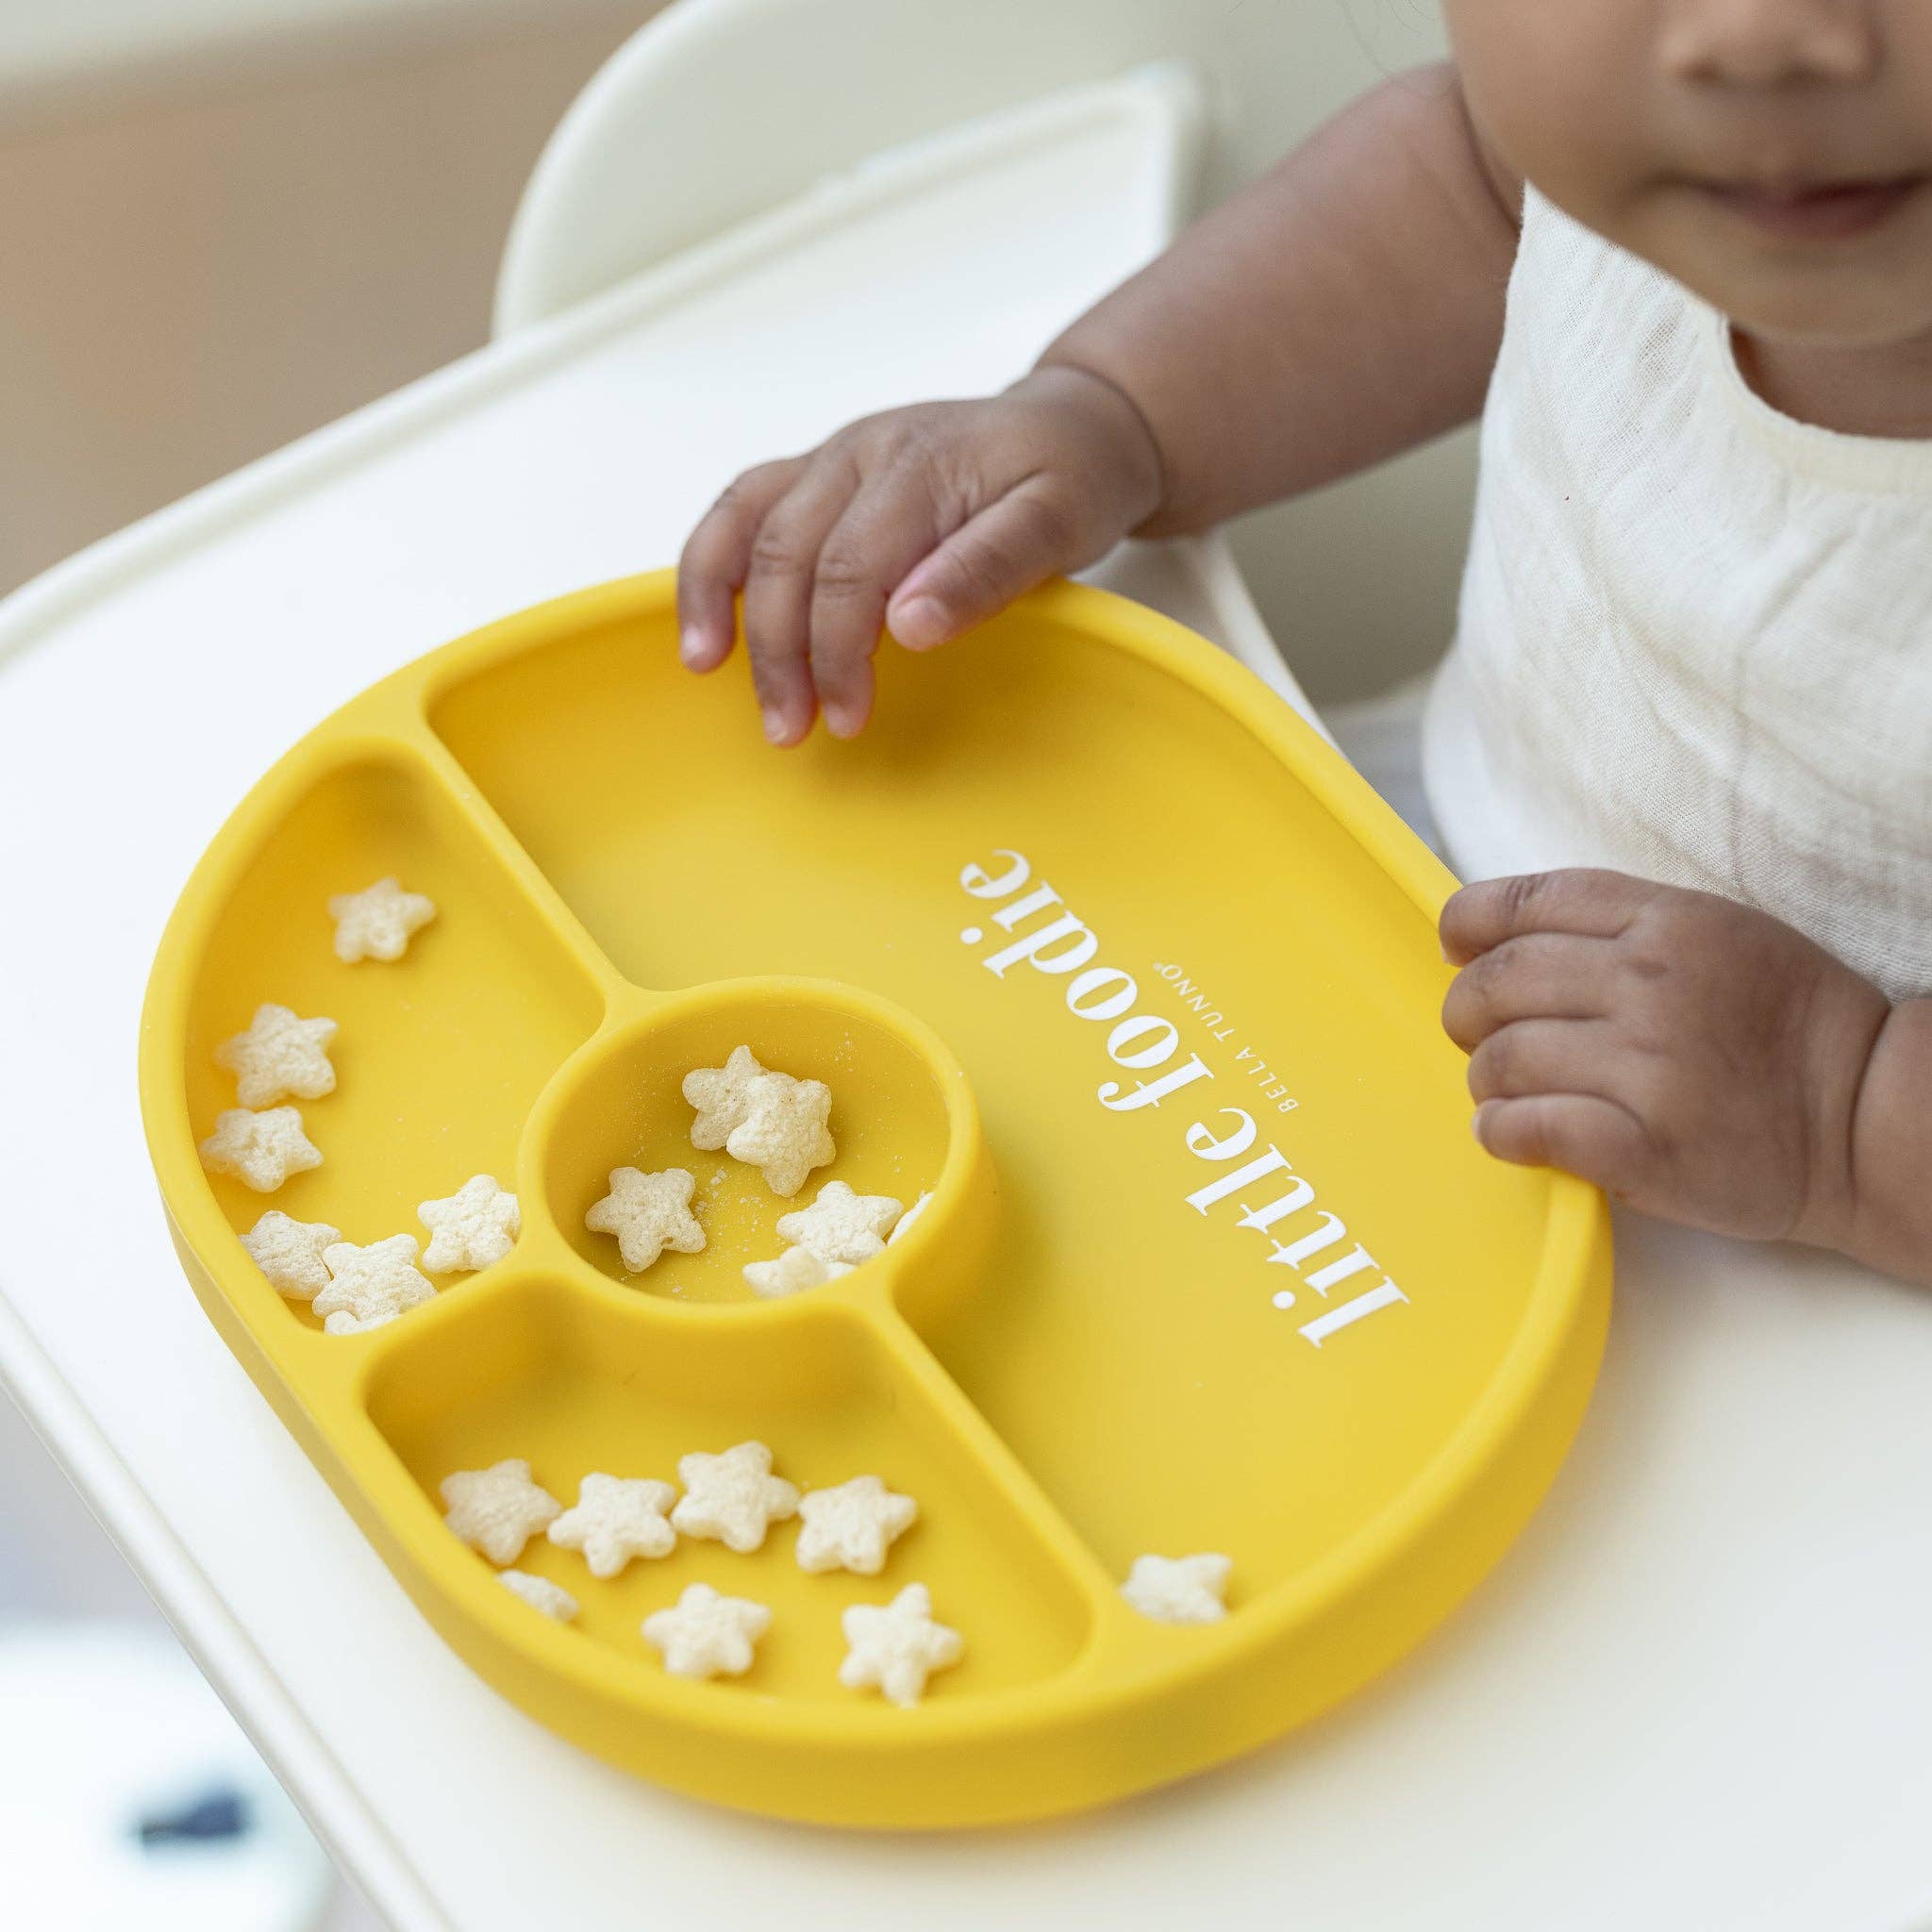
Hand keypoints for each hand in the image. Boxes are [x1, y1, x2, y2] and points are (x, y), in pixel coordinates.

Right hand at [675, 363, 1162, 744]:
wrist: (1072, 426)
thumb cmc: (1071, 477)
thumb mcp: (1060, 522)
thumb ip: (987, 569)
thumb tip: (909, 626)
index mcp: (918, 465)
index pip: (850, 570)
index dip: (837, 653)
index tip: (847, 719)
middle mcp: (861, 451)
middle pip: (785, 553)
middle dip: (777, 650)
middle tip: (789, 729)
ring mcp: (832, 457)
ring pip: (745, 523)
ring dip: (720, 603)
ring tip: (706, 669)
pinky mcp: (818, 472)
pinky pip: (741, 510)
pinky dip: (711, 565)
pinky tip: (705, 623)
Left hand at [1439, 870, 1892, 1247]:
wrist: (1867, 1118)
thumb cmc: (1786, 1026)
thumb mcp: (1718, 934)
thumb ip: (1620, 927)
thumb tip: (1502, 938)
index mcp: (1665, 922)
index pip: (1523, 902)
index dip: (1467, 926)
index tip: (1456, 951)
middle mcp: (1649, 984)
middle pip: (1496, 981)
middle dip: (1467, 1011)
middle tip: (1478, 1036)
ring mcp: (1648, 1066)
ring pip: (1502, 1058)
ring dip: (1485, 1079)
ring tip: (1504, 1093)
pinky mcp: (1645, 1147)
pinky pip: (1530, 1128)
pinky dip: (1501, 1132)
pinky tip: (1511, 1134)